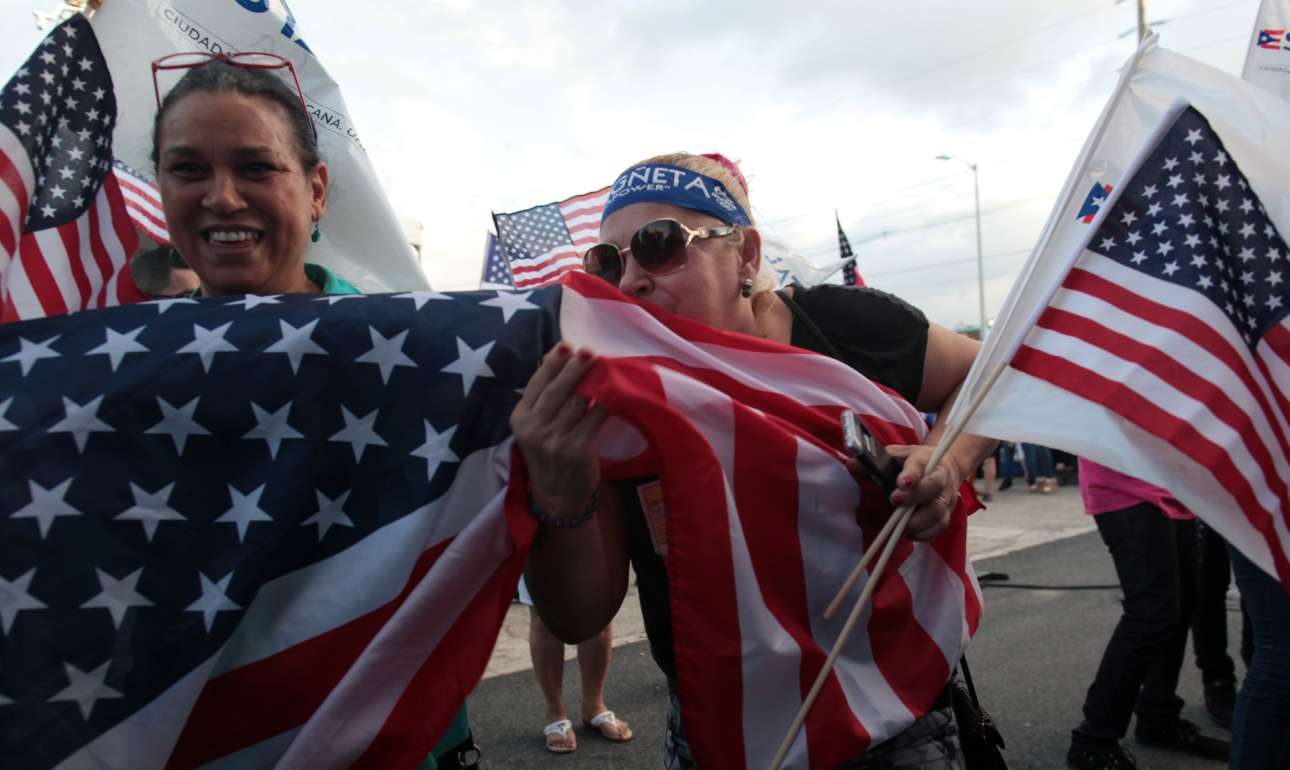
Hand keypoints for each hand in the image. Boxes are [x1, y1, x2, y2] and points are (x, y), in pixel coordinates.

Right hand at [510, 344, 607, 519]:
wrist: (557, 496)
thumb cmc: (549, 454)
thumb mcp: (535, 428)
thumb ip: (542, 400)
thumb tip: (559, 360)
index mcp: (520, 419)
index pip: (536, 384)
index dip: (552, 363)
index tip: (566, 345)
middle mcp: (534, 429)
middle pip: (557, 390)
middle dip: (574, 368)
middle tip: (588, 351)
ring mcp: (555, 440)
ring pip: (578, 402)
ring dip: (594, 383)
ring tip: (605, 369)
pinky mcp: (576, 450)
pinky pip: (595, 419)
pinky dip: (605, 405)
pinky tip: (614, 395)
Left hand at [883, 444, 962, 540]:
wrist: (943, 465)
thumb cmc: (912, 462)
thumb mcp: (894, 455)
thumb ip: (874, 460)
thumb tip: (851, 465)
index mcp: (924, 459)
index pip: (919, 464)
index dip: (911, 474)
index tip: (901, 483)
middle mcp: (939, 477)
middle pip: (934, 487)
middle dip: (915, 497)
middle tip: (895, 502)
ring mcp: (945, 496)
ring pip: (938, 510)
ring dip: (919, 521)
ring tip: (902, 526)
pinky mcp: (947, 513)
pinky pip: (940, 526)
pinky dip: (925, 533)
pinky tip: (910, 534)